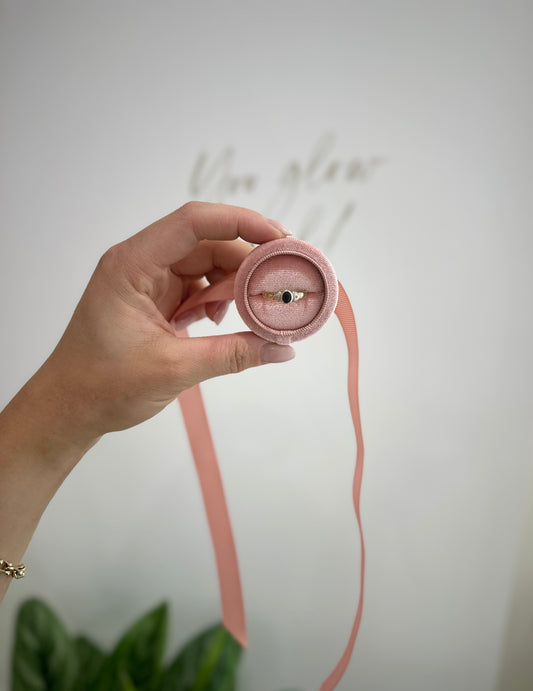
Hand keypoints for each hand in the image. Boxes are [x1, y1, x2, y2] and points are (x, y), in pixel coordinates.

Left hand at [36, 201, 294, 443]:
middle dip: (246, 261)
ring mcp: (150, 282)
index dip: (241, 222)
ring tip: (254, 311)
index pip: (193, 223)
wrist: (69, 408)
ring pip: (206, 266)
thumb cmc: (102, 385)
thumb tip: (282, 349)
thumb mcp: (174, 369)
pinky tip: (223, 324)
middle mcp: (142, 263)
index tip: (280, 239)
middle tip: (281, 283)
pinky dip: (219, 301)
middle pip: (207, 244)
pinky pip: (198, 288)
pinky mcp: (158, 301)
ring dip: (233, 285)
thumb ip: (233, 354)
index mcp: (132, 265)